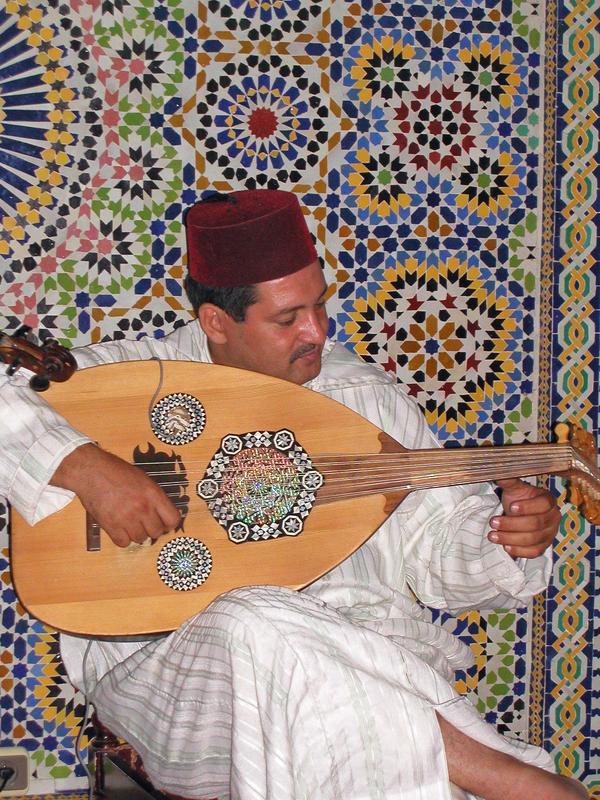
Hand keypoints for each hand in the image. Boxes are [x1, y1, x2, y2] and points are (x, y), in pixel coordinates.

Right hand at [52, 443, 180, 547]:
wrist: (92, 471)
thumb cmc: (116, 472)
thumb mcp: (143, 480)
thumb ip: (154, 497)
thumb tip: (162, 514)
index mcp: (153, 494)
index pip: (173, 519)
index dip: (168, 524)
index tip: (163, 523)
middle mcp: (142, 507)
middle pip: (157, 532)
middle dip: (152, 529)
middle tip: (144, 524)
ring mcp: (127, 517)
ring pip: (141, 539)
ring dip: (136, 534)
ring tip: (129, 523)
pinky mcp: (111, 525)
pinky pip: (123, 543)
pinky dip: (122, 539)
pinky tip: (119, 528)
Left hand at [488, 478, 560, 558]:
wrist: (520, 514)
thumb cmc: (518, 500)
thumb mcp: (514, 489)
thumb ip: (509, 481)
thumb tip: (500, 472)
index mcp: (548, 500)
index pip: (543, 504)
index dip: (528, 507)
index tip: (511, 507)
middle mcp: (553, 517)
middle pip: (536, 524)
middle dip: (512, 524)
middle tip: (493, 522)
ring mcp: (550, 534)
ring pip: (533, 539)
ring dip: (511, 538)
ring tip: (492, 536)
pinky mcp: (543, 547)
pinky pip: (534, 552)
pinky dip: (519, 551)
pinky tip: (506, 547)